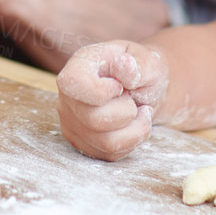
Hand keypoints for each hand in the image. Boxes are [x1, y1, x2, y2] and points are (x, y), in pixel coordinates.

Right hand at [56, 41, 167, 159]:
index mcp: (78, 67)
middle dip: (127, 112)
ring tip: (139, 113)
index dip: (102, 91)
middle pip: (93, 119)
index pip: (73, 84)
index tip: (120, 86)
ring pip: (104, 142)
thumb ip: (139, 65)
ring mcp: (72, 123)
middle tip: (134, 99)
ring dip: (133, 130)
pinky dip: (131, 142)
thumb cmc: (141, 72)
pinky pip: (109, 153)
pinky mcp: (82, 143)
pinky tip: (133, 125)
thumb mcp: (148, 61)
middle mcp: (67, 96)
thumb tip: (125, 67)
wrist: (141, 90)